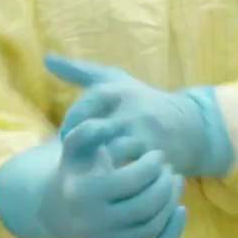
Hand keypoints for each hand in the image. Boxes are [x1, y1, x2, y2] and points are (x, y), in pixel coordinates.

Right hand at [0, 120, 187, 237]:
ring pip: (153, 226)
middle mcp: (92, 225)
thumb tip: (106, 124)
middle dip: (164, 183)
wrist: (65, 207)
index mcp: (83, 194)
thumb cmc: (80, 168)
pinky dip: (173, 234)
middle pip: (146, 205)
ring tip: (174, 181)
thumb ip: (88, 130)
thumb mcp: (78, 146)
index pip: (131, 180)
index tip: (158, 155)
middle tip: (169, 169)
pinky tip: (181, 210)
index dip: (152, 165)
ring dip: (171, 201)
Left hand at [47, 56, 235, 178]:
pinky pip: (129, 171)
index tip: (73, 138)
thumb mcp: (115, 80)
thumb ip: (79, 71)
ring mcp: (145, 133)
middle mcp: (130, 109)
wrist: (191, 125)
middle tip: (80, 159)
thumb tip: (46, 59)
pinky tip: (114, 179)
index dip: (70, 130)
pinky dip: (118, 176)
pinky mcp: (157, 155)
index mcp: (115, 91)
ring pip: (108, 155)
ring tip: (93, 172)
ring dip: (97, 167)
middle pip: (91, 135)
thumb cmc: (143, 101)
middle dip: (82, 150)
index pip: (78, 113)